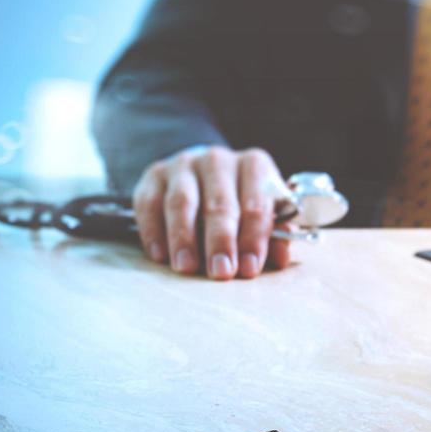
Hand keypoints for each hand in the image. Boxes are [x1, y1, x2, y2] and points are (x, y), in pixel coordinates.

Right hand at [132, 146, 291, 279]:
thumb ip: (275, 235)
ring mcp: (184, 165)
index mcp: (254, 165)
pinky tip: (160, 255)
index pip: (257, 203)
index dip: (254, 238)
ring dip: (184, 238)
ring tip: (187, 267)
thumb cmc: (242, 201)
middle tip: (220, 272)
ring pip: (182, 202)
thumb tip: (280, 258)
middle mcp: (219, 160)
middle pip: (219, 203)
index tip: (249, 268)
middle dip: (220, 241)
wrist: (206, 175)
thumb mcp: (266, 213)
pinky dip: (154, 230)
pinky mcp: (155, 174)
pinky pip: (150, 203)